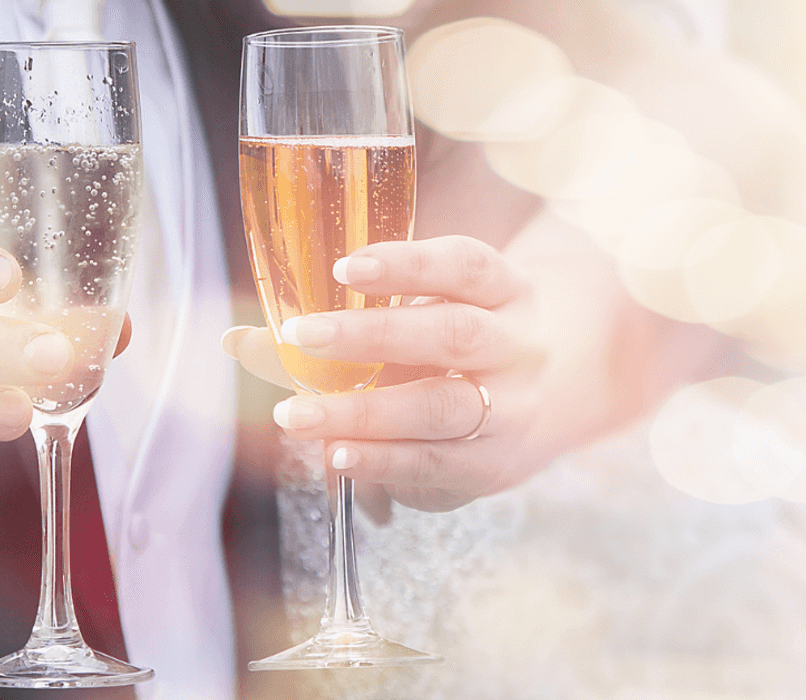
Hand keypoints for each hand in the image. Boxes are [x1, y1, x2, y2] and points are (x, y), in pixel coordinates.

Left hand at [224, 235, 543, 511]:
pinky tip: (337, 455)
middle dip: (372, 336)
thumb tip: (239, 341)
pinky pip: (435, 462)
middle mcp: (516, 345)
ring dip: (362, 412)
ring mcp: (511, 409)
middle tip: (301, 336)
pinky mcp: (494, 465)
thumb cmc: (468, 345)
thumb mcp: (430, 314)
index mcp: (503, 291)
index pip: (464, 266)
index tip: (343, 269)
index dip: (406, 265)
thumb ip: (349, 321)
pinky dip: (381, 460)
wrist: (570, 396)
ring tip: (297, 415)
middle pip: (452, 334)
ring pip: (442, 406)